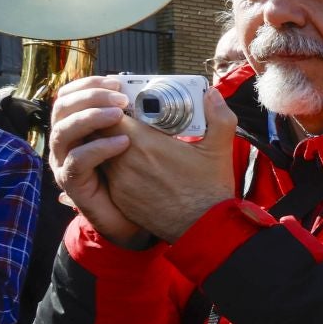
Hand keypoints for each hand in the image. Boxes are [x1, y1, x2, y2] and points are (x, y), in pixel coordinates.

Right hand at [48, 77, 148, 247]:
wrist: (137, 218)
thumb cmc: (142, 179)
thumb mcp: (153, 142)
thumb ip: (158, 118)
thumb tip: (192, 96)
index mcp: (82, 126)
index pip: (72, 95)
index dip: (90, 84)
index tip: (117, 82)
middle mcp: (69, 141)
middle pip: (62, 107)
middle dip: (89, 96)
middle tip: (120, 98)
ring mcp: (66, 161)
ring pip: (62, 130)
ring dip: (89, 117)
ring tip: (119, 114)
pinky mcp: (71, 182)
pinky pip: (77, 161)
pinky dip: (97, 148)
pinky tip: (123, 143)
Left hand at [101, 88, 237, 242]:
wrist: (203, 229)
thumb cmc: (210, 189)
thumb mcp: (219, 149)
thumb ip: (218, 117)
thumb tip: (213, 94)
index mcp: (145, 144)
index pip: (110, 115)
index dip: (115, 108)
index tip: (128, 106)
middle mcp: (125, 162)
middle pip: (103, 132)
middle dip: (113, 124)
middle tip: (131, 120)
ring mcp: (120, 182)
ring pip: (103, 153)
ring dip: (112, 145)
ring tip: (134, 143)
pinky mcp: (120, 197)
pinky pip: (109, 174)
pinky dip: (117, 166)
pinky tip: (137, 167)